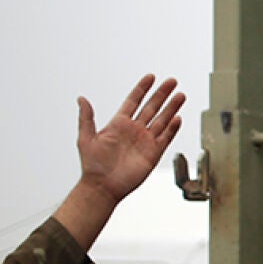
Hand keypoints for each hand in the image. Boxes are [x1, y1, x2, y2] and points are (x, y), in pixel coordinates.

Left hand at [78, 74, 184, 202]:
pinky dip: (172, 128)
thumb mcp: (85, 138)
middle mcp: (134, 130)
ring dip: (171, 108)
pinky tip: (177, 118)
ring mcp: (145, 141)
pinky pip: (166, 138)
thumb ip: (86, 118)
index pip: (133, 101)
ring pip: (162, 120)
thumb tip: (81, 99)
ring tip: (180, 95)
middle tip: (172, 81)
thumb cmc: (93, 164)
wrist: (103, 186)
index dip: (142, 89)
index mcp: (118, 124)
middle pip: (152, 107)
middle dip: (162, 94)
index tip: (150, 77)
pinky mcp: (153, 153)